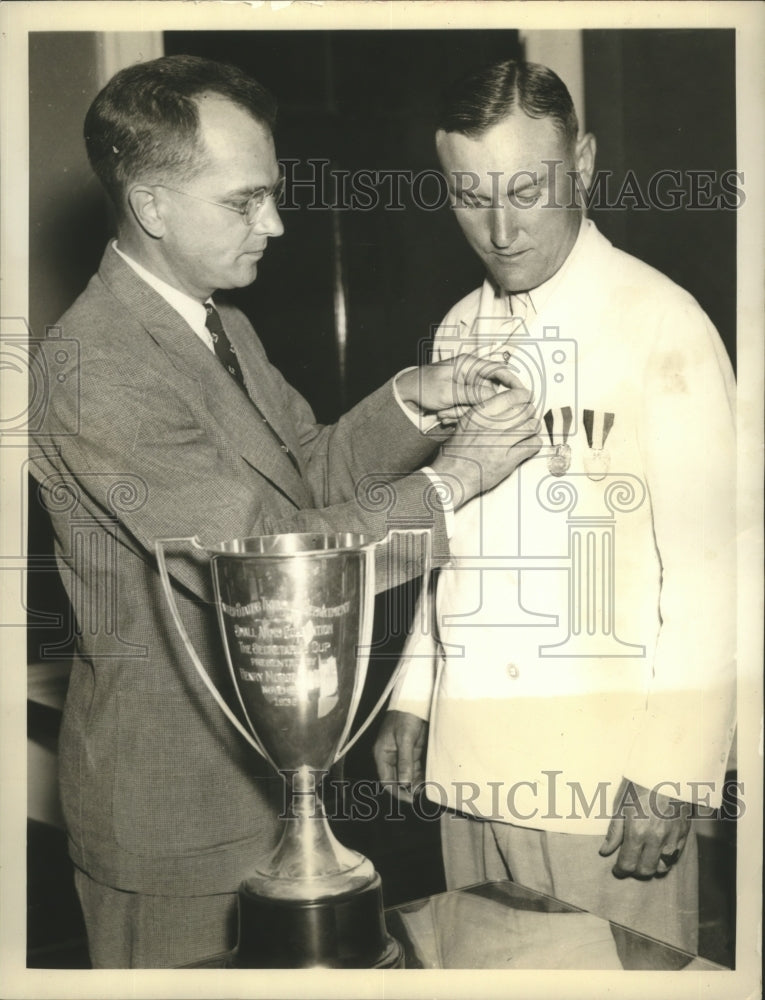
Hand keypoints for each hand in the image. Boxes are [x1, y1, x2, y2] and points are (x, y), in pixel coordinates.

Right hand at [373, 710, 427, 803]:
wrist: (415, 700)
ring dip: (416, 783)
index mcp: (382, 754)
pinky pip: (416, 768)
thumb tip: (405, 783)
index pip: (387, 780)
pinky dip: (421, 775)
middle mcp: (390, 757)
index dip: (397, 792)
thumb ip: (405, 761)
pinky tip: (429, 781)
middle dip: (409, 789)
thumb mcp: (405, 738)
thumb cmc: (405, 716)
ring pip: (408, 775)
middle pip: (397, 780)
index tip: (410, 799)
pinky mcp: (412, 752)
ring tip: (427, 791)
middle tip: (422, 796)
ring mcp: (402, 755)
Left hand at [396, 354, 525, 415]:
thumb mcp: (447, 391)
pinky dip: (459, 416)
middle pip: (490, 393)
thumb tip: (494, 398)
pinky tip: (445, 415)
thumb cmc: (423, 386)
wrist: (407, 395)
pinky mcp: (464, 400)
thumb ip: (472, 394)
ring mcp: (468, 388)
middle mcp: (472, 375)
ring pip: (480, 405)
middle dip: (477, 406)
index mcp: (469, 364)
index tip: (523, 394)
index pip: (499, 369)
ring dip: (464, 413)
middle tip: (455, 410)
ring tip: (445, 413)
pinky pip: (471, 411)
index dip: (513, 381)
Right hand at [430, 387, 541, 504]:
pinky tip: (528, 445)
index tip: (527, 399)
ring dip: (533, 427)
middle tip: (528, 417)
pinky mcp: (507, 460)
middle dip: (530, 413)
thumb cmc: (457, 451)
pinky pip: (532, 445)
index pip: (511, 396)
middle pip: (525, 410)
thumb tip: (509, 403)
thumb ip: (486, 412)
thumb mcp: (466, 423)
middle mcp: (490, 426)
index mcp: (479, 414)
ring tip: (528, 431)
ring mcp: (500, 443)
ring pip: (531, 426)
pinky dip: (534, 443)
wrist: (452, 476)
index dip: (524, 396)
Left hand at [599, 779, 691, 878]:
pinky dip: (666, 859)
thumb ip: (614, 831)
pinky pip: (675, 856)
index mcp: (637, 832)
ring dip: (652, 867)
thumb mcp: (620, 804)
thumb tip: (605, 851)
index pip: (628, 864)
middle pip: (645, 870)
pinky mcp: (684, 834)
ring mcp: (672, 838)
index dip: (620, 870)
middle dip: (635, 871)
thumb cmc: (640, 784)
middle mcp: (656, 839)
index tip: (616, 869)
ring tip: (644, 859)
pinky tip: (658, 852)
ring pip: (662, 867)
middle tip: (629, 864)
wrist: (667, 771)